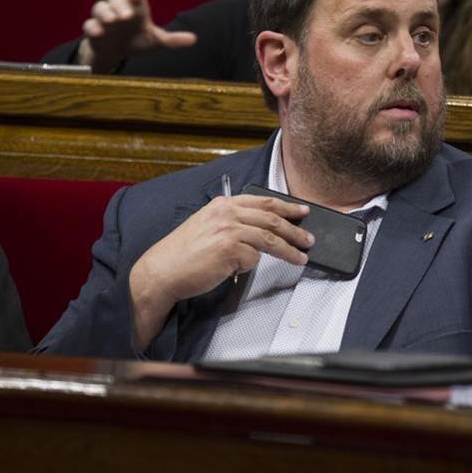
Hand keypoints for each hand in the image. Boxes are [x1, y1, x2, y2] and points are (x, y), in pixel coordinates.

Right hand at [75, 0, 197, 72]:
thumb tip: (194, 39)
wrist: (118, 51)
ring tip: (111, 20)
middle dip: (121, 5)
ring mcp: (104, 19)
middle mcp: (118, 9)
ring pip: (100, 7)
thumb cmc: (138, 39)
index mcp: (135, 8)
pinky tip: (98, 32)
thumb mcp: (156, 40)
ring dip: (105, 12)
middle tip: (127, 16)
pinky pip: (89, 25)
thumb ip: (172, 39)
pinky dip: (93, 27)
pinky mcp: (93, 31)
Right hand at [127, 194, 312, 349]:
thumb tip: (262, 229)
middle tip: (309, 239)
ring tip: (301, 258)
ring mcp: (229, 231)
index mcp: (223, 205)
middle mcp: (228, 213)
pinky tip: (236, 269)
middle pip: (272, 219)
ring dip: (290, 250)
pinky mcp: (230, 250)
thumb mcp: (208, 225)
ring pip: (270, 240)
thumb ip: (233, 222)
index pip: (264, 201)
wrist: (162, 271)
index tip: (303, 211)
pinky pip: (253, 259)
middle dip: (295, 230)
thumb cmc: (184, 253)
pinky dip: (248, 266)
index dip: (287, 207)